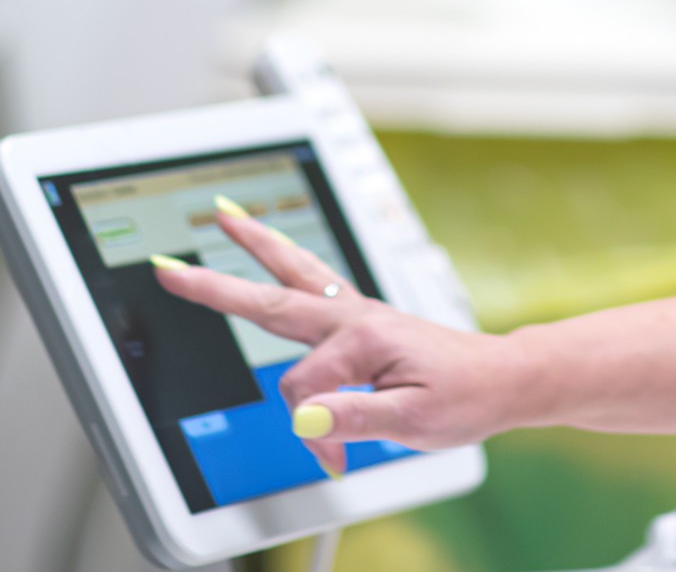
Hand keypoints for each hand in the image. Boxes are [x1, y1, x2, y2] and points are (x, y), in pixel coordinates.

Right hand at [152, 203, 515, 474]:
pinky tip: (272, 253)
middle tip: (173, 270)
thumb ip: (359, 417)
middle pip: (275, 296)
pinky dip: (288, 263)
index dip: (313, 432)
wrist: (502, 378)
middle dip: (220, 285)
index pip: (305, 394)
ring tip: (225, 218)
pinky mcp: (362, 319)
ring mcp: (358, 312)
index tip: (334, 457)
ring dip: (258, 246)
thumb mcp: (416, 420)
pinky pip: (315, 284)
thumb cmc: (467, 398)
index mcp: (365, 339)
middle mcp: (356, 316)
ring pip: (297, 273)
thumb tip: (308, 417)